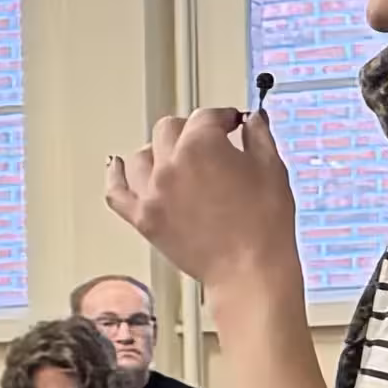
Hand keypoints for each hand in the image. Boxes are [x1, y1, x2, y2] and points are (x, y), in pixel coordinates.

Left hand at [108, 107, 300, 298]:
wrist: (249, 270)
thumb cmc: (264, 224)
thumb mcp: (272, 168)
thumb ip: (259, 136)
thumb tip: (253, 120)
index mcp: (201, 146)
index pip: (205, 117)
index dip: (223, 118)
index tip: (233, 124)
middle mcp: (169, 165)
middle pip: (169, 130)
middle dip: (192, 130)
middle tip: (209, 140)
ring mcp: (151, 192)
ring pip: (142, 156)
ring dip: (160, 151)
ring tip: (176, 157)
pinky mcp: (143, 219)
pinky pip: (117, 192)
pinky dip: (116, 176)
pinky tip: (118, 167)